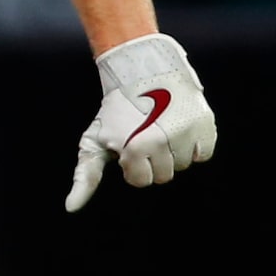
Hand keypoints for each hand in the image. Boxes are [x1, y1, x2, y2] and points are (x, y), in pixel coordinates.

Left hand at [65, 32, 216, 212]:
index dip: (134, 165)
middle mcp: (161, 141)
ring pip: (184, 164)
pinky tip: (181, 127)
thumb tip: (70, 208)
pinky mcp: (204, 122)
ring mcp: (185, 131)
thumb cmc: (115, 108)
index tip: (129, 146)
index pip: (142, 181)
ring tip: (163, 127)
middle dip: (154, 160)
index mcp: (134, 148)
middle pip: (164, 175)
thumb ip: (85, 177)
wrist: (142, 67)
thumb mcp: (94, 141)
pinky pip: (204, 153)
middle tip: (146, 134)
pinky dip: (195, 144)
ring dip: (174, 152)